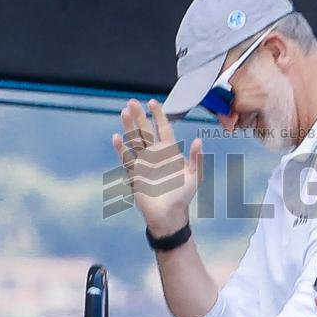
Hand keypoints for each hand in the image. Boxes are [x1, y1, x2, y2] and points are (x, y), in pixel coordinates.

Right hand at [113, 99, 202, 234]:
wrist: (169, 215)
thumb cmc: (183, 196)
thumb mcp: (195, 177)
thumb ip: (197, 159)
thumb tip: (199, 141)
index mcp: (170, 153)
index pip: (163, 129)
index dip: (158, 116)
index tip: (153, 102)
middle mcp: (155, 155)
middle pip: (145, 131)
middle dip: (139, 116)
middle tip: (132, 101)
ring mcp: (144, 163)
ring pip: (134, 141)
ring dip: (129, 127)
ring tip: (124, 112)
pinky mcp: (135, 174)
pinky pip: (126, 158)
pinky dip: (121, 148)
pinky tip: (116, 137)